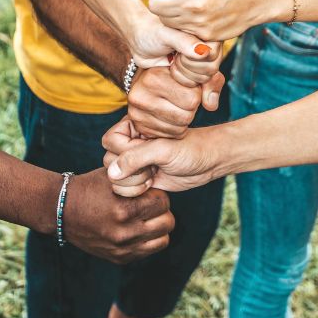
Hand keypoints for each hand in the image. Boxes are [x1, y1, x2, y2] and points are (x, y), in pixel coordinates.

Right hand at [60, 166, 174, 262]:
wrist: (62, 211)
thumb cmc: (89, 188)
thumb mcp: (113, 176)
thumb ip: (138, 177)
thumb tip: (161, 175)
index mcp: (124, 210)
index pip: (163, 202)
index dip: (159, 194)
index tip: (150, 191)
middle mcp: (125, 233)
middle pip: (167, 222)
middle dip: (161, 210)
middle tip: (150, 204)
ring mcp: (123, 249)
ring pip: (163, 240)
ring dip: (158, 227)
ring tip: (146, 217)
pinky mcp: (120, 258)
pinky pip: (148, 250)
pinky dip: (147, 239)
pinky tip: (136, 228)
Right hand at [103, 120, 222, 192]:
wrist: (209, 161)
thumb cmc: (191, 148)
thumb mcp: (164, 150)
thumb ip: (136, 157)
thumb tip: (111, 172)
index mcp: (133, 126)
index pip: (110, 141)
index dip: (124, 152)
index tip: (148, 153)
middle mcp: (131, 143)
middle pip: (109, 161)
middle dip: (130, 170)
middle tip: (152, 166)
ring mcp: (134, 161)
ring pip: (114, 177)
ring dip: (133, 181)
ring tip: (152, 174)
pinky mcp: (139, 177)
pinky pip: (123, 188)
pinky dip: (135, 190)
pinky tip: (152, 183)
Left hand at [126, 8, 217, 71]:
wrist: (139, 41)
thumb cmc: (150, 31)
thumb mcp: (165, 34)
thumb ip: (184, 41)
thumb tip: (204, 52)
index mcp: (205, 33)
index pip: (212, 55)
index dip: (193, 58)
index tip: (177, 51)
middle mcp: (208, 46)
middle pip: (210, 70)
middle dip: (188, 66)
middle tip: (174, 56)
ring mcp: (201, 60)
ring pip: (204, 79)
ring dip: (184, 74)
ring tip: (173, 60)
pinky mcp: (194, 72)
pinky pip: (195, 85)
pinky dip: (181, 80)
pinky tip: (172, 68)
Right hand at [127, 65, 213, 138]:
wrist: (149, 76)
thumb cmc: (176, 73)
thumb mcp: (196, 70)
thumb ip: (210, 82)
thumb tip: (211, 105)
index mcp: (154, 76)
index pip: (192, 98)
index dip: (196, 94)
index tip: (189, 87)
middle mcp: (141, 94)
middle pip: (185, 116)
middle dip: (191, 109)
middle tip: (184, 99)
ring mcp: (137, 112)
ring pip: (178, 128)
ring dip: (184, 120)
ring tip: (177, 106)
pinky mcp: (139, 126)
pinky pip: (170, 135)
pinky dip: (175, 128)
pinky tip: (170, 115)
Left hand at [140, 0, 260, 41]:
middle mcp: (190, 1)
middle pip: (154, 5)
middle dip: (161, 0)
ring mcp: (196, 21)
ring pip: (164, 21)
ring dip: (171, 15)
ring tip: (186, 6)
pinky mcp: (203, 35)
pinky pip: (180, 32)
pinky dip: (185, 26)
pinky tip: (197, 18)